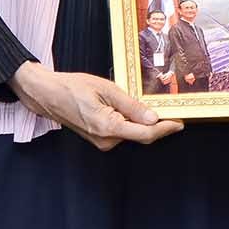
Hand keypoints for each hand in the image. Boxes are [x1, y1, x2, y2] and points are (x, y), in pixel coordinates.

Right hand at [10, 62, 183, 150]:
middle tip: (173, 109)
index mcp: (108, 127)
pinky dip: (132, 122)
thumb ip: (131, 105)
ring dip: (144, 122)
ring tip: (153, 105)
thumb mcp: (106, 89)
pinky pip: (123, 132)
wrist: (47, 95)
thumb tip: (153, 118)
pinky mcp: (100, 138)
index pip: (145, 133)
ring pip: (132, 133)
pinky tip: (134, 110)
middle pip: (141, 135)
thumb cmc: (73, 87)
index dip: (165, 129)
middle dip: (158, 124)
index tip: (180, 122)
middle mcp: (106, 140)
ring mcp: (102, 141)